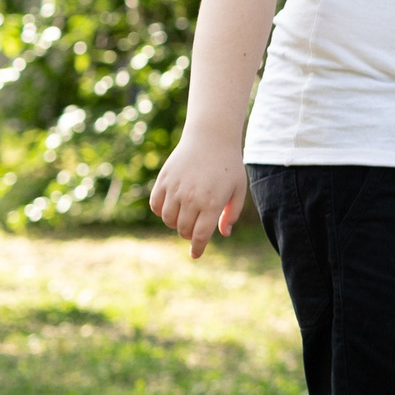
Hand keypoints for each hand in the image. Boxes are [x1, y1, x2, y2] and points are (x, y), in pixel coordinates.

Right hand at [149, 136, 248, 259]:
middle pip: (183, 229)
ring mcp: (175, 189)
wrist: (210, 139)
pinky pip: (156, 205)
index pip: (200, 235)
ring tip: (185, 217)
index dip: (197, 248)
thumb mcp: (238, 190)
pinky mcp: (163, 180)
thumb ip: (231, 214)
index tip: (195, 255)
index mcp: (211, 203)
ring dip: (175, 223)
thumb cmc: (228, 166)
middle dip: (189, 234)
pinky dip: (161, 211)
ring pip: (168, 220)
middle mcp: (191, 198)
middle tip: (195, 228)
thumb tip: (223, 233)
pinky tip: (171, 208)